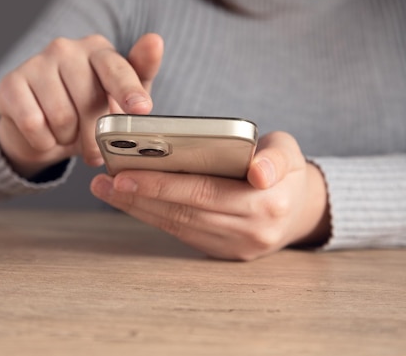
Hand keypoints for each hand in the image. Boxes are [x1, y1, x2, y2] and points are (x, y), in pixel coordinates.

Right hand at [0, 33, 163, 177]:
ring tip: (67, 136)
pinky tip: (45, 135)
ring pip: (62, 117)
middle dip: (95, 135)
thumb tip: (155, 40)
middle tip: (94, 148)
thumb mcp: (120, 100)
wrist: (41, 128)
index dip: (129, 91)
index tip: (141, 108)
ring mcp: (36, 63)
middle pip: (89, 102)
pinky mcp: (10, 83)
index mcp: (98, 50)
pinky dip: (43, 141)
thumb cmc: (86, 110)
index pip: (116, 69)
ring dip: (67, 139)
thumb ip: (139, 75)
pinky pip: (34, 124)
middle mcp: (66, 48)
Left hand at [90, 131, 330, 260]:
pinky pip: (183, 233)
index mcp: (269, 201)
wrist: (300, 210)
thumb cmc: (286, 171)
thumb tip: (259, 171)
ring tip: (107, 189)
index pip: (205, 192)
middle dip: (140, 196)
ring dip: (139, 208)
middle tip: (104, 181)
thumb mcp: (289, 151)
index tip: (128, 175)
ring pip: (179, 225)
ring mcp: (237, 247)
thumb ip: (275, 156)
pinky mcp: (224, 253)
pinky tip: (131, 201)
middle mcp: (252, 230)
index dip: (164, 185)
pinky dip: (154, 216)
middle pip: (184, 211)